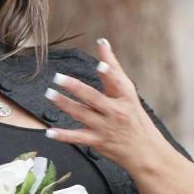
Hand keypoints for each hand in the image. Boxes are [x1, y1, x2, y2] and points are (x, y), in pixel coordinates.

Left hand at [42, 38, 166, 177]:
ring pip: (82, 114)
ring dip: (64, 104)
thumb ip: (112, 67)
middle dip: (75, 88)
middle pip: (94, 98)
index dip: (109, 73)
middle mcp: (115, 112)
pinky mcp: (97, 141)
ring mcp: (105, 127)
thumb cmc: (133, 116)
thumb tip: (102, 42)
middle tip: (58, 78)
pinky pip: (77, 137)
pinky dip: (63, 136)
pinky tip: (49, 132)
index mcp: (125, 98)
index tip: (100, 64)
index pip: (118, 83)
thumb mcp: (128, 92)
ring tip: (50, 94)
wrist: (144, 150)